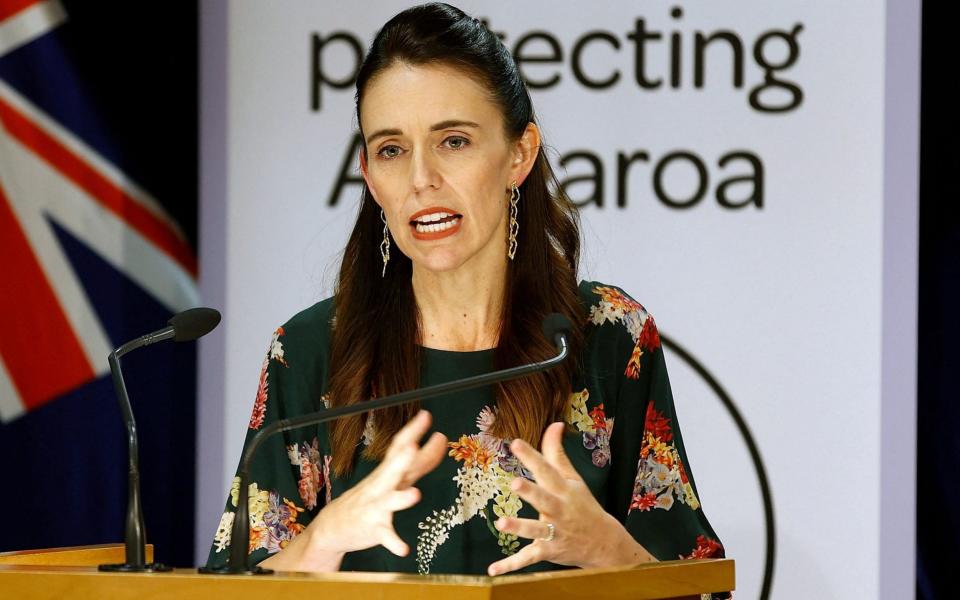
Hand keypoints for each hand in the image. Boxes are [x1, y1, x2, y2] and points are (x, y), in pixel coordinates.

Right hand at [262, 410, 446, 570]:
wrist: (333, 526)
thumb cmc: (370, 498)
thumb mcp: (393, 477)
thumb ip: (420, 461)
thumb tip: (442, 439)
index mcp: (387, 472)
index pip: (399, 447)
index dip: (412, 432)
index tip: (426, 416)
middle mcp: (381, 486)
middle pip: (392, 470)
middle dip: (402, 459)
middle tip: (413, 446)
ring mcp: (376, 507)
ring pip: (389, 500)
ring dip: (401, 498)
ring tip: (415, 495)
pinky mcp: (374, 529)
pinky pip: (386, 535)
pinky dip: (394, 542)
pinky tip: (404, 549)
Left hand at [487, 422, 654, 575]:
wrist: (603, 542)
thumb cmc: (583, 506)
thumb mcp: (572, 479)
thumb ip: (557, 453)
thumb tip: (554, 424)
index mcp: (563, 490)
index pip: (546, 470)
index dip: (531, 456)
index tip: (515, 443)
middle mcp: (559, 510)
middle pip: (544, 500)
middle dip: (531, 492)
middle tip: (515, 484)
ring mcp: (554, 532)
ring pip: (536, 530)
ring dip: (519, 527)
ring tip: (502, 523)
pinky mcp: (547, 551)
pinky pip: (527, 559)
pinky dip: (511, 565)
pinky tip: (493, 569)